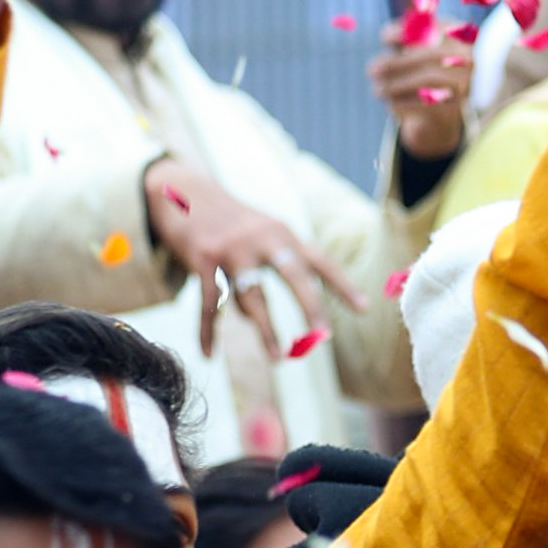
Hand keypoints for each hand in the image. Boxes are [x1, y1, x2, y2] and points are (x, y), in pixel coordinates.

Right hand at [144, 156, 362, 358]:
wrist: (183, 189)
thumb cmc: (231, 221)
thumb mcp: (262, 232)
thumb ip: (273, 269)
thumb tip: (270, 318)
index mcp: (283, 234)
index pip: (320, 261)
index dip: (343, 286)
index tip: (364, 309)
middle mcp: (262, 239)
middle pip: (293, 275)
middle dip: (310, 306)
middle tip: (323, 336)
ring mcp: (232, 249)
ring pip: (252, 296)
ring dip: (265, 330)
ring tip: (278, 357)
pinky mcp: (202, 258)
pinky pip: (208, 304)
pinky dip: (207, 332)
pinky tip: (208, 354)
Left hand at [371, 33, 470, 160]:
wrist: (439, 109)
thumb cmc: (419, 68)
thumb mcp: (410, 49)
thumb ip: (402, 36)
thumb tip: (390, 35)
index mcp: (459, 34)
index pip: (434, 26)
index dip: (408, 31)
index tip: (384, 39)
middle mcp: (468, 56)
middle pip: (430, 54)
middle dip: (397, 62)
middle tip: (371, 70)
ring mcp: (466, 81)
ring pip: (429, 77)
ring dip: (398, 83)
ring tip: (378, 89)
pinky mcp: (458, 105)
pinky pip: (429, 101)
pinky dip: (406, 102)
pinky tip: (391, 102)